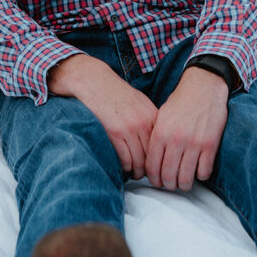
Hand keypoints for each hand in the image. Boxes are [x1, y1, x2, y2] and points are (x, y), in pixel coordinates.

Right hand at [49, 54, 158, 179]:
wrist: (95, 82)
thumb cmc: (116, 93)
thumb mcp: (140, 102)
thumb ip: (150, 121)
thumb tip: (157, 144)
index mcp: (153, 115)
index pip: (161, 146)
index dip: (158, 160)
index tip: (154, 166)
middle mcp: (144, 122)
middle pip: (152, 156)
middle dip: (148, 169)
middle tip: (143, 174)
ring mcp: (129, 127)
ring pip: (139, 162)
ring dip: (136, 171)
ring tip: (133, 173)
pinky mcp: (115, 132)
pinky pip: (125, 160)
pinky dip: (125, 167)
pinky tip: (122, 166)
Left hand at [144, 67, 228, 191]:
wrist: (203, 87)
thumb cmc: (181, 101)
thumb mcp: (161, 116)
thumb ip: (156, 138)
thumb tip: (152, 161)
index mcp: (160, 133)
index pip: (152, 167)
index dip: (154, 179)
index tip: (157, 181)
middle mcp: (176, 140)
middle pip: (168, 177)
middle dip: (168, 185)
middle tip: (170, 183)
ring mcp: (194, 144)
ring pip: (186, 179)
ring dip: (184, 184)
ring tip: (184, 181)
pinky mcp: (210, 146)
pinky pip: (204, 172)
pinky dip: (201, 175)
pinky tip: (198, 169)